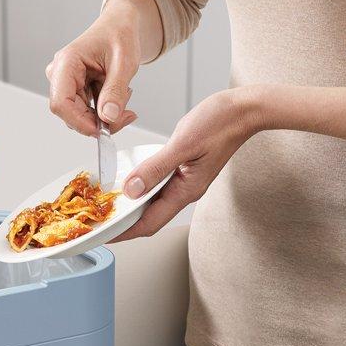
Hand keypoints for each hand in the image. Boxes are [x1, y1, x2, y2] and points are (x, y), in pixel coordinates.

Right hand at [45, 16, 139, 136]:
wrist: (121, 25)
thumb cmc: (120, 34)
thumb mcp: (124, 62)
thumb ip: (115, 91)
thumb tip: (108, 118)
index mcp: (67, 62)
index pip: (61, 103)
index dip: (79, 122)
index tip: (102, 131)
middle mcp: (61, 74)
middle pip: (71, 113)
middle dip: (99, 119)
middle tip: (126, 113)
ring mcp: (66, 83)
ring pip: (81, 115)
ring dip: (105, 114)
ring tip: (124, 93)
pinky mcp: (74, 89)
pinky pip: (87, 110)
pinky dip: (105, 110)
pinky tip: (117, 94)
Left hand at [113, 88, 261, 241]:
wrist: (244, 111)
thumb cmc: (221, 123)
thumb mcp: (183, 143)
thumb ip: (156, 168)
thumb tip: (132, 189)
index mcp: (186, 191)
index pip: (150, 222)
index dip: (125, 231)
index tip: (104, 234)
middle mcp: (186, 191)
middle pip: (150, 217)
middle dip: (125, 223)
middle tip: (101, 222)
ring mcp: (187, 182)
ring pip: (154, 202)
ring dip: (133, 207)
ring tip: (110, 206)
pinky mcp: (186, 170)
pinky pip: (160, 186)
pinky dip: (142, 188)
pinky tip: (132, 182)